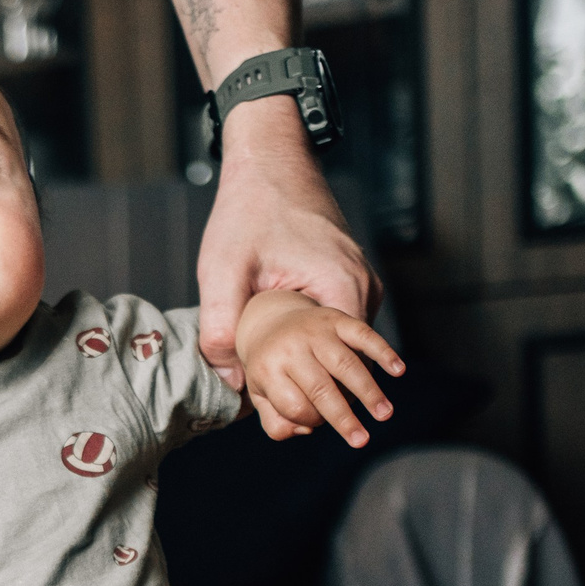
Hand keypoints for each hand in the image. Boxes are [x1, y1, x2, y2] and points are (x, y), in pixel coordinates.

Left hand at [196, 100, 378, 416]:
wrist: (270, 162)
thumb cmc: (248, 211)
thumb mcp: (222, 269)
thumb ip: (221, 327)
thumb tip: (231, 382)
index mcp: (343, 287)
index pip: (342, 367)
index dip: (313, 398)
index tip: (285, 420)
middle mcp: (362, 289)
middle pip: (344, 363)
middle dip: (313, 392)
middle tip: (280, 423)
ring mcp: (359, 285)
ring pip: (338, 347)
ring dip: (309, 368)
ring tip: (275, 395)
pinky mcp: (347, 283)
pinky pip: (332, 328)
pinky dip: (309, 345)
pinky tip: (278, 358)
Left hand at [234, 290, 403, 447]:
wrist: (273, 319)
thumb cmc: (271, 369)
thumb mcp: (261, 397)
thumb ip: (277, 423)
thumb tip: (307, 430)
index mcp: (268, 370)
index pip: (295, 406)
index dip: (310, 420)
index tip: (318, 423)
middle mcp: (290, 348)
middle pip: (320, 389)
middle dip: (343, 418)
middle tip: (361, 441)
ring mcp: (315, 331)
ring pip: (346, 365)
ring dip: (368, 391)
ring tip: (384, 415)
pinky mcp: (336, 319)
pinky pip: (363, 334)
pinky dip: (382, 351)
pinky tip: (398, 370)